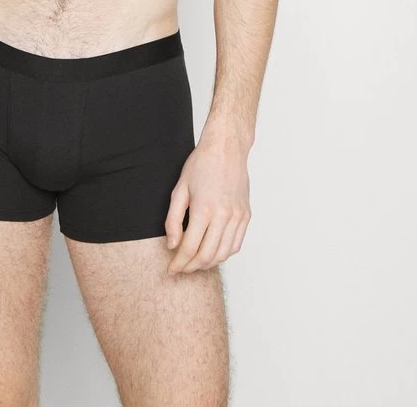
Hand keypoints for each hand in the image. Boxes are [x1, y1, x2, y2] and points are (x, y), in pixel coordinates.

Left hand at [164, 132, 250, 273]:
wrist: (227, 148)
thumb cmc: (201, 164)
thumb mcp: (180, 189)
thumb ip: (173, 220)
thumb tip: (172, 245)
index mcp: (204, 209)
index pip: (190, 248)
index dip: (179, 263)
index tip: (171, 269)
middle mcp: (224, 216)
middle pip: (207, 255)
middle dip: (191, 267)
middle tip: (181, 269)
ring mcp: (237, 217)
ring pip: (224, 254)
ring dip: (208, 263)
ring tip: (195, 263)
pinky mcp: (245, 215)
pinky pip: (236, 244)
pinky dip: (224, 254)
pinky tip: (213, 252)